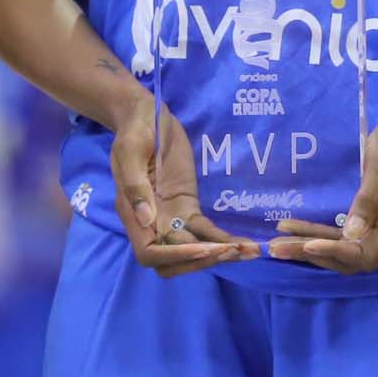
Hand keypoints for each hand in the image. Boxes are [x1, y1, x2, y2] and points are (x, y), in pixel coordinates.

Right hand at [112, 90, 254, 277]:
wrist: (146, 116)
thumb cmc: (136, 130)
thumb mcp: (130, 150)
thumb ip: (135, 185)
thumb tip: (146, 220)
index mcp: (132, 213)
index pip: (149, 253)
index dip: (174, 256)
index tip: (201, 249)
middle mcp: (151, 222)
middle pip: (172, 261)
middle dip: (200, 261)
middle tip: (230, 251)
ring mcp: (171, 217)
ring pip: (192, 250)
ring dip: (217, 255)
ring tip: (247, 251)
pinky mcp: (187, 207)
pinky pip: (205, 231)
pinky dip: (222, 238)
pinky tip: (243, 242)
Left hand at [268, 101, 377, 273]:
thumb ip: (368, 198)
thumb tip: (351, 234)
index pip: (363, 253)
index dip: (333, 252)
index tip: (304, 244)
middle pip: (353, 258)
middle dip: (313, 254)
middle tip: (275, 247)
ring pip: (352, 252)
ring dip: (316, 249)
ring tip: (280, 241)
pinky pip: (356, 240)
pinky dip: (329, 239)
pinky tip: (302, 232)